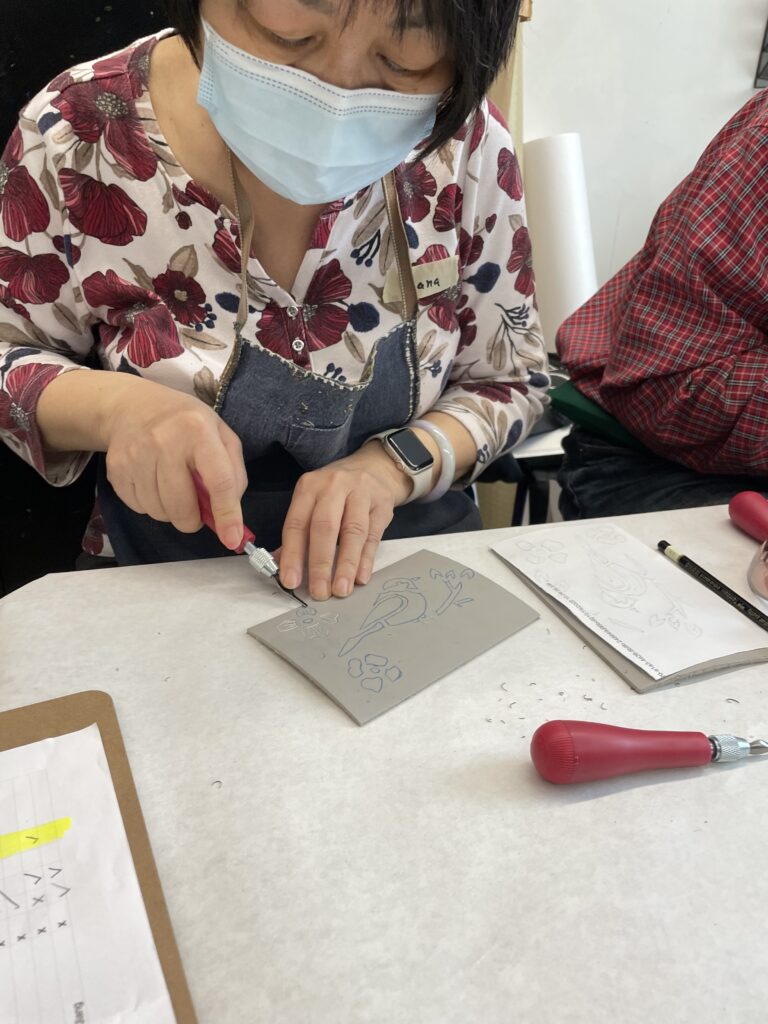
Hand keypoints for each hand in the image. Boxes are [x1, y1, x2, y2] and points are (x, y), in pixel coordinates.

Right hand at [102, 379, 247, 548]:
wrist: (132, 407)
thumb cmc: (186, 424)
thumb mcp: (221, 435)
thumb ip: (233, 473)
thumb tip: (230, 516)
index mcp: (199, 430)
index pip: (218, 481)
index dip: (227, 515)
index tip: (232, 539)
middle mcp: (165, 441)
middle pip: (183, 506)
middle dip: (193, 520)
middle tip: (196, 509)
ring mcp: (136, 455)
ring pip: (160, 512)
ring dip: (172, 512)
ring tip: (173, 489)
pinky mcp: (116, 470)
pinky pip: (140, 509)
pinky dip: (152, 505)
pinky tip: (154, 484)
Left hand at [278, 443, 413, 600]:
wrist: (374, 468)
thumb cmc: (337, 493)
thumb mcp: (314, 503)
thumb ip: (299, 534)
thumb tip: (282, 567)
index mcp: (309, 487)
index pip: (297, 524)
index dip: (292, 555)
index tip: (291, 581)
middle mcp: (334, 486)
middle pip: (325, 527)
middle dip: (320, 563)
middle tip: (320, 591)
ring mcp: (361, 492)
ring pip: (352, 532)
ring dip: (346, 564)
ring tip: (341, 589)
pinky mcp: (382, 503)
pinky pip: (373, 535)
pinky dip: (366, 559)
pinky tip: (360, 576)